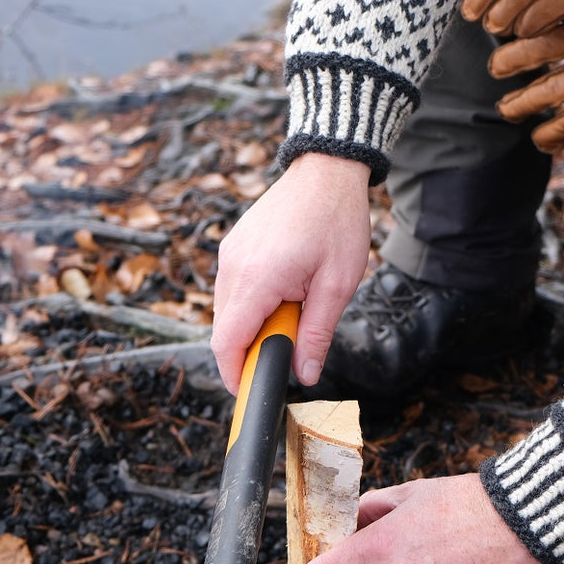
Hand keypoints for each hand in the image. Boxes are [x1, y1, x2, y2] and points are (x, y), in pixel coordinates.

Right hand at [211, 153, 370, 393]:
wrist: (326, 171)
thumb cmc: (337, 221)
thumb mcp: (337, 285)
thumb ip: (317, 334)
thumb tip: (304, 375)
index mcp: (257, 278)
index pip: (228, 342)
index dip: (234, 374)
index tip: (250, 392)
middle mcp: (232, 266)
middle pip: (226, 330)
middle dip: (253, 348)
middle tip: (292, 346)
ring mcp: (229, 254)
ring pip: (229, 310)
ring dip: (255, 323)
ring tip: (296, 307)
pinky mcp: (233, 247)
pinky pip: (233, 288)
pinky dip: (254, 302)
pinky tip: (286, 290)